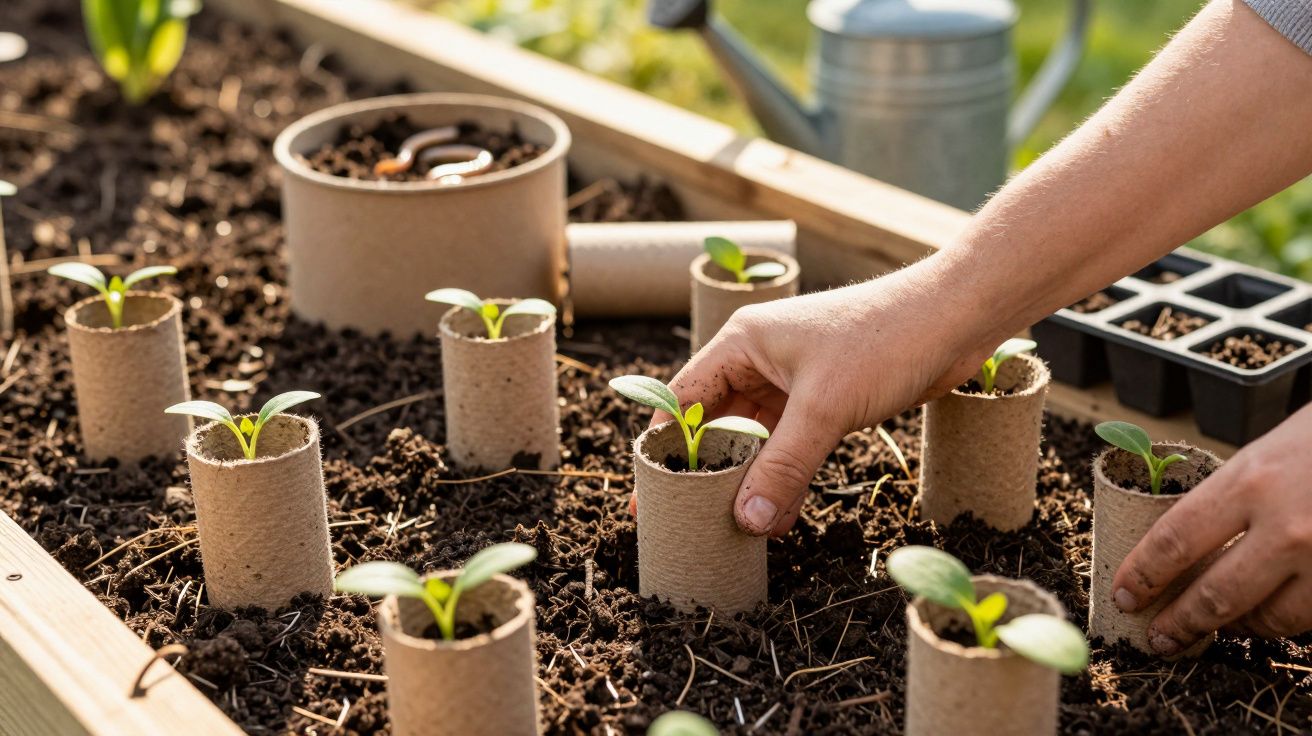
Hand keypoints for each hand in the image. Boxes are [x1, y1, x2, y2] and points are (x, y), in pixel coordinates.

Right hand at [642, 260, 993, 535]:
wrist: (956, 318)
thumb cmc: (885, 339)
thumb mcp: (824, 408)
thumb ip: (783, 466)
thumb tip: (746, 520)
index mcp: (743, 344)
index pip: (683, 400)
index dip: (663, 447)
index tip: (651, 494)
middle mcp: (760, 360)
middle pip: (717, 426)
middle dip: (706, 474)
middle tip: (686, 520)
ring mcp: (794, 382)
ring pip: (756, 441)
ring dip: (749, 483)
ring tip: (732, 530)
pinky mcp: (826, 401)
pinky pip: (791, 446)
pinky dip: (784, 479)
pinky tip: (778, 517)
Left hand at [1111, 403, 1311, 652]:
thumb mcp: (1264, 454)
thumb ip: (1229, 499)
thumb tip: (1183, 546)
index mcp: (1249, 482)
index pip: (1174, 540)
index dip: (1143, 575)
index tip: (1124, 595)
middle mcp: (1286, 527)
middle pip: (1214, 595)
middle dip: (1179, 623)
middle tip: (1160, 637)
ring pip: (1269, 619)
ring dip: (1237, 628)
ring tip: (1218, 626)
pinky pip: (1310, 618)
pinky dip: (1285, 621)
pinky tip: (1270, 614)